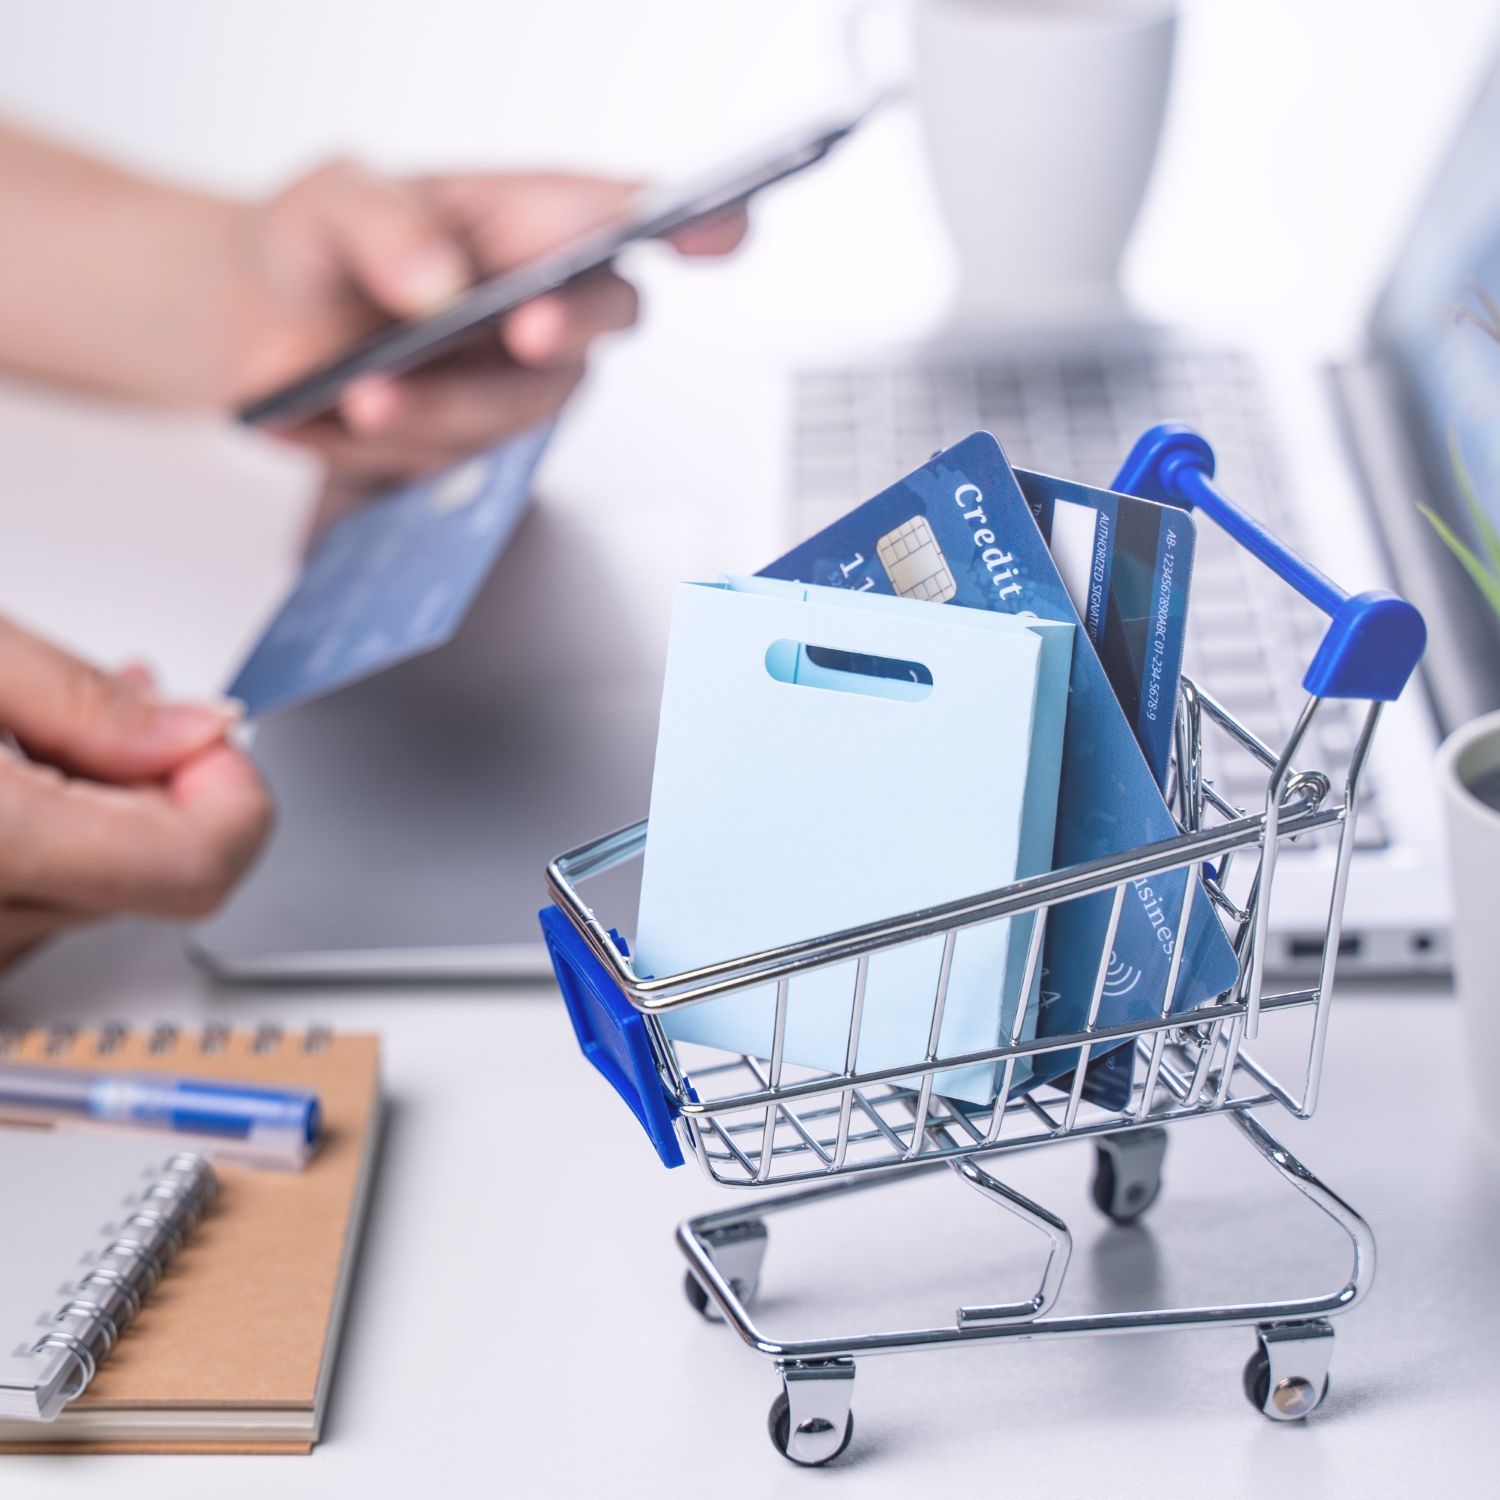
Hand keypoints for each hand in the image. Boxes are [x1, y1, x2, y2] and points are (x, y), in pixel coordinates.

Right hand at [0, 619, 271, 972]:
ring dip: (101, 809)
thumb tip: (196, 734)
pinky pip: (43, 906)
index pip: (194, 865)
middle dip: (158, 783)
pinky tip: (18, 775)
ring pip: (102, 891)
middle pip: (156, 875)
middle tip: (122, 702)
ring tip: (39, 728)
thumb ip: (78, 699)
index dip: (226, 790)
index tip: (203, 735)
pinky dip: (54, 843)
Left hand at [229, 165, 746, 509]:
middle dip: (565, 327)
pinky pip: (459, 461)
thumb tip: (440, 281)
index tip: (712, 234)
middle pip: (604, 317)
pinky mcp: (482, 448)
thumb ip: (381, 226)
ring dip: (442, 405)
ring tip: (362, 393)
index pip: (635, 216)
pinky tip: (336, 417)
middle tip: (524, 328)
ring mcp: (522, 385)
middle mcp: (548, 304)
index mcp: (534, 221)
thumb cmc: (321, 251)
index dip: (697, 224)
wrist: (263, 337)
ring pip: (520, 408)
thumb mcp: (328, 204)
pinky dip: (393, 446)